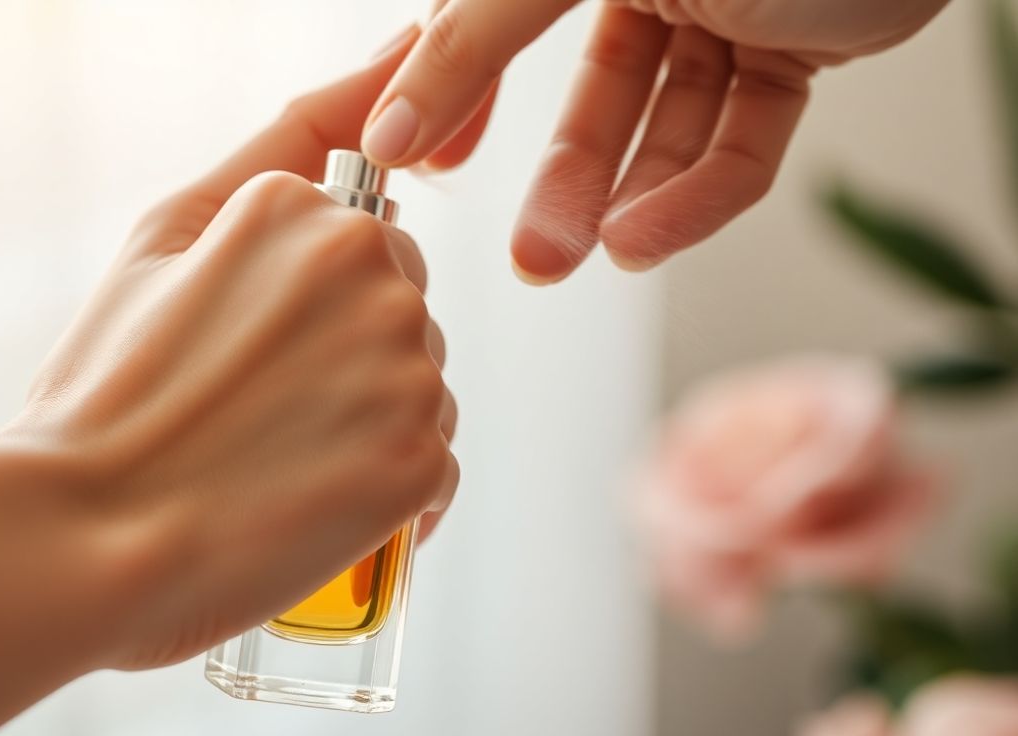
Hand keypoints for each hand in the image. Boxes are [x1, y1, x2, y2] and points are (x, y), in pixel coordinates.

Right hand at [0, 30, 456, 735]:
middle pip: (401, 313)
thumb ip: (290, 135)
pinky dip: (389, 496)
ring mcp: (403, 369)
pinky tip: (311, 506)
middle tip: (251, 416)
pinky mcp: (420, 463)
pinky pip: (436, 470)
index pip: (365, 246)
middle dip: (346, 359)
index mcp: (306, 209)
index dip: (302, 311)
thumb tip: (402, 46)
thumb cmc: (109, 395)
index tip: (243, 357)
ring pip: (422, 388)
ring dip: (369, 427)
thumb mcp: (165, 234)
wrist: (78, 544)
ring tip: (272, 464)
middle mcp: (372, 272)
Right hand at [361, 0, 948, 282]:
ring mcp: (727, 10)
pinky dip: (701, 192)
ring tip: (593, 259)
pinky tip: (650, 237)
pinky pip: (741, 136)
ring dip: (631, 200)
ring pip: (668, 127)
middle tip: (530, 259)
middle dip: (563, 185)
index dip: (458, 92)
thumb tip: (390, 124)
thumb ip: (474, 40)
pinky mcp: (797, 50)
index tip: (424, 164)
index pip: (497, 21)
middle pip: (595, 96)